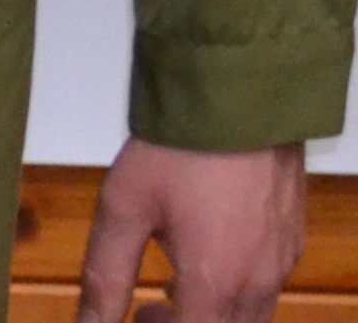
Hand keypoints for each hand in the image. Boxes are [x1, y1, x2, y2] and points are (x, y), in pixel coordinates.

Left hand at [79, 138, 307, 322]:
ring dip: (213, 314)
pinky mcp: (292, 238)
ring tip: (172, 284)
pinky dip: (236, 292)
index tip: (138, 316)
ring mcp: (282, 261)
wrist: (240, 98)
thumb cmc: (178, 150)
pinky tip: (206, 257)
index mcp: (216, 283)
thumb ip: (105, 274)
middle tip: (149, 308)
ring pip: (251, 316)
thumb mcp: (124, 209)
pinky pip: (267, 287)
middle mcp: (259, 282)